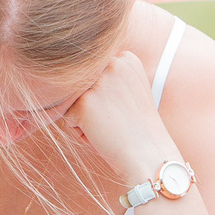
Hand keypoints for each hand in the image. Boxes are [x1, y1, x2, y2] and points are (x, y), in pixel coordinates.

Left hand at [61, 50, 179, 183]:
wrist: (148, 156)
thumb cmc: (136, 129)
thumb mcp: (128, 91)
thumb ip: (108, 77)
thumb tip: (67, 74)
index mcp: (126, 58)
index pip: (93, 74)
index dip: (103, 96)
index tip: (123, 109)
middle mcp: (113, 63)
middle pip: (81, 85)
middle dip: (92, 105)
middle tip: (116, 120)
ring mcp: (99, 82)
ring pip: (72, 99)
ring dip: (84, 117)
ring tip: (109, 127)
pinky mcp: (85, 102)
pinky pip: (67, 117)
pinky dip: (80, 131)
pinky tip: (102, 135)